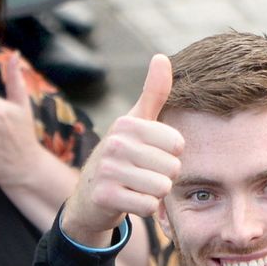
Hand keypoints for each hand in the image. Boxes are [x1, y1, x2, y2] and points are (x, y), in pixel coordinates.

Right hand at [62, 54, 183, 246]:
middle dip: (163, 178)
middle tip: (142, 177)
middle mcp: (115, 143)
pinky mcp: (105, 196)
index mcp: (126, 124)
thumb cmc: (120, 158)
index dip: (170, 156)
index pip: (177, 144)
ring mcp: (108, 170)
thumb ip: (153, 93)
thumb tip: (161, 57)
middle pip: (172, 168)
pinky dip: (144, 209)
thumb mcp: (135, 124)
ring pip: (161, 188)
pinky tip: (129, 201)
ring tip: (136, 188)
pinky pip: (148, 206)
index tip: (150, 157)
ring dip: (154, 194)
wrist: (89, 198)